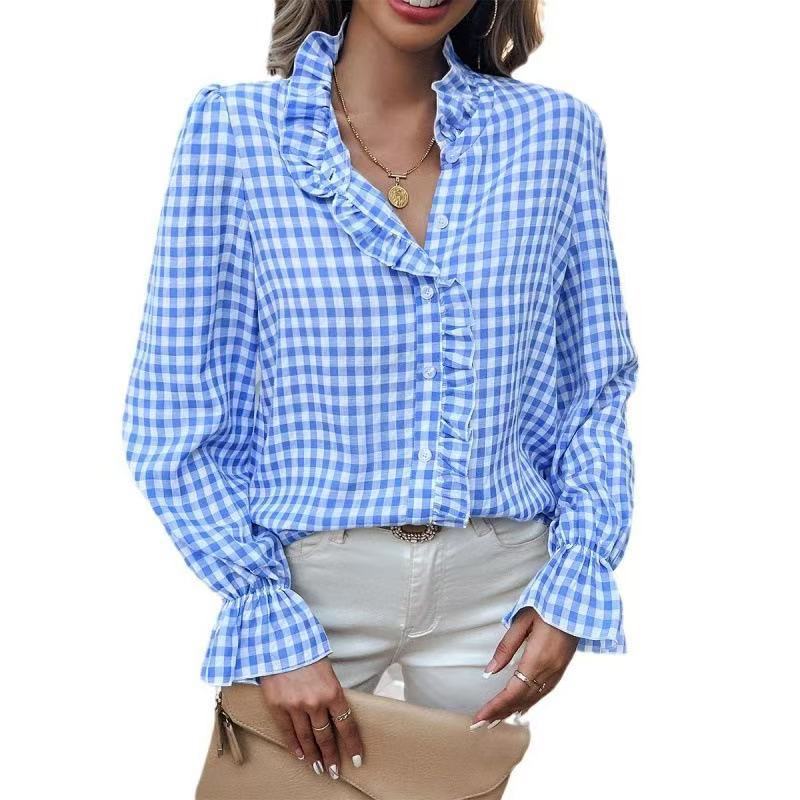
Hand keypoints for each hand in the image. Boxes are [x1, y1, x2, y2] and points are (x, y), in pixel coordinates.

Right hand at [258, 656, 362, 779]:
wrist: (281, 641)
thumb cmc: (306, 652)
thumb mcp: (327, 671)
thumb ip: (331, 692)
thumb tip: (336, 713)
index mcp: (332, 691)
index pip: (347, 725)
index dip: (352, 744)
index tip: (356, 759)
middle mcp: (315, 702)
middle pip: (326, 736)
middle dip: (331, 756)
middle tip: (334, 771)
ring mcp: (295, 705)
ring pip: (307, 738)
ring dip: (313, 755)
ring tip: (318, 768)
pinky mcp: (278, 706)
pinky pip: (287, 732)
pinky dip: (294, 746)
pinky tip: (300, 755)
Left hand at [471, 607, 578, 727]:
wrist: (577, 601)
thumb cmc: (546, 606)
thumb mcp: (521, 621)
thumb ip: (505, 648)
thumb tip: (489, 673)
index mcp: (537, 658)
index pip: (512, 691)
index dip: (495, 707)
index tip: (479, 718)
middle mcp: (549, 669)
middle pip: (521, 699)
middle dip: (500, 713)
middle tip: (480, 725)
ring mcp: (558, 670)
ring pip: (533, 698)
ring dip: (513, 710)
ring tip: (496, 721)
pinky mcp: (562, 667)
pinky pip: (544, 692)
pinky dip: (529, 703)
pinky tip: (521, 709)